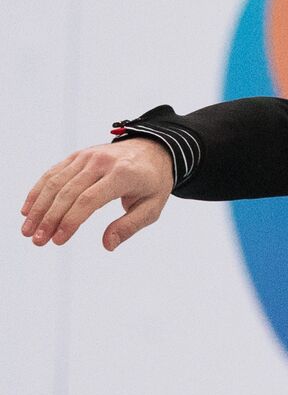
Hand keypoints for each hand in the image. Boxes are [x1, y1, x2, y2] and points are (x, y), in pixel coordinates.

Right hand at [20, 138, 173, 250]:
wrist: (153, 150)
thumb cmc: (153, 182)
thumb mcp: (153, 207)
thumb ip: (130, 226)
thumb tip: (107, 245)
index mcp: (123, 174)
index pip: (89, 200)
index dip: (71, 221)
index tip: (58, 240)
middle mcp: (102, 162)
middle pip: (68, 192)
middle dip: (50, 219)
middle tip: (38, 241)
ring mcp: (88, 156)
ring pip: (55, 182)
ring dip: (38, 207)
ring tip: (28, 231)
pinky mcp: (78, 155)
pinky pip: (53, 173)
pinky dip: (38, 191)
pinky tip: (28, 210)